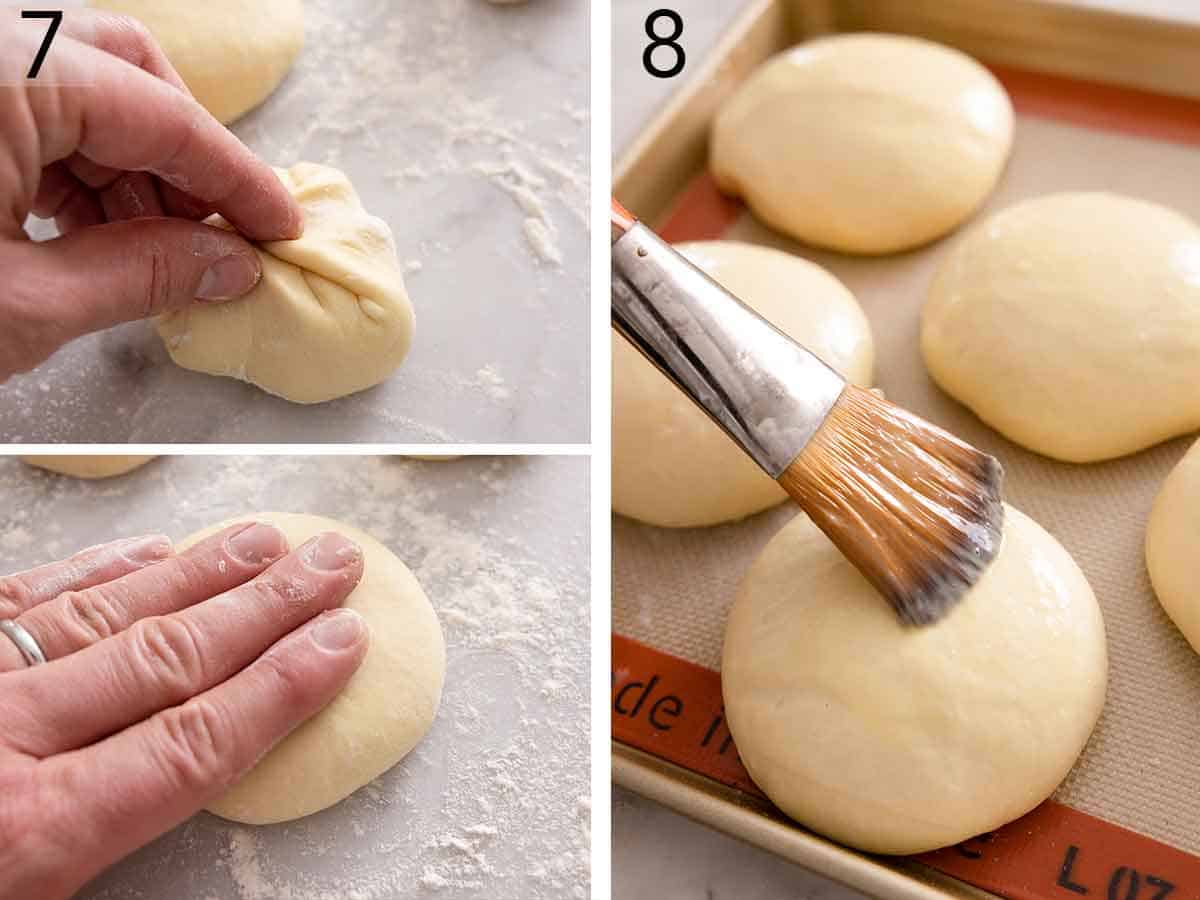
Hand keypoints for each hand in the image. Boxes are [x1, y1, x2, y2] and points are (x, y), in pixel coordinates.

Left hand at [0, 9, 302, 380]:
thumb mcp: (23, 306)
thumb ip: (141, 276)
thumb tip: (229, 266)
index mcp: (5, 75)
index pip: (165, 118)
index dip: (238, 182)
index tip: (280, 229)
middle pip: (127, 66)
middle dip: (187, 153)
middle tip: (218, 232)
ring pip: (80, 85)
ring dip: (133, 167)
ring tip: (154, 251)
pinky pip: (30, 103)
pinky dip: (75, 162)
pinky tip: (94, 230)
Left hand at [0, 522, 368, 899]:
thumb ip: (102, 846)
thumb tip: (197, 763)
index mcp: (32, 831)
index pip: (195, 742)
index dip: (282, 686)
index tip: (341, 642)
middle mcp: (1, 739)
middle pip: (167, 659)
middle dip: (265, 607)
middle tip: (330, 564)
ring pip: (100, 614)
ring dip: (196, 574)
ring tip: (264, 543)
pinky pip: (18, 598)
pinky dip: (91, 570)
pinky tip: (148, 551)